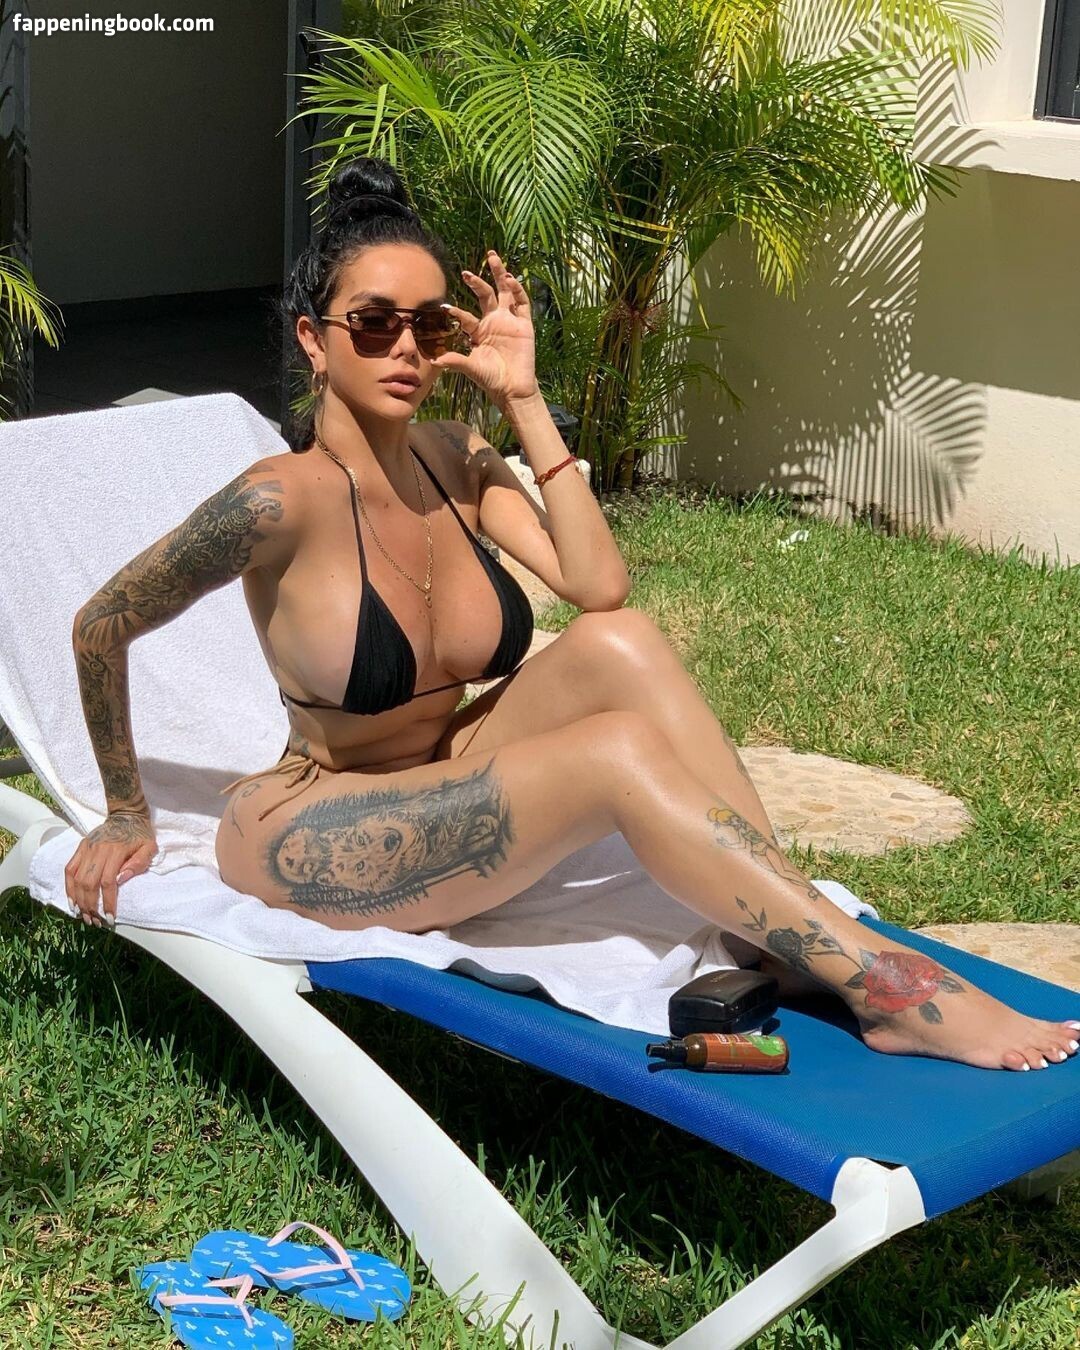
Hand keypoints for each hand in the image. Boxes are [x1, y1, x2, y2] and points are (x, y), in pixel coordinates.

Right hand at [64, 811, 156, 927]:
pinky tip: (72, 901)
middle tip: (95, 922)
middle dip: (91, 906)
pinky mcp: (81, 848)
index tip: (110, 917)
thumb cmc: (140, 833)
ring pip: (77, 878)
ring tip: (83, 916)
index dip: (108, 901)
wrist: (126, 814)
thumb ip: (139, 863)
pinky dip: (68, 887)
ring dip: (79, 900)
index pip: (108, 881)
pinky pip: (69, 869)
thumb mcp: (149, 847)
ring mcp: (87, 848)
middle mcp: (98, 850)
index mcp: (116, 851)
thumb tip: (123, 879)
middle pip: (89, 883)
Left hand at [432, 250, 539, 407]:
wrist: (513, 389)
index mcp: (479, 331)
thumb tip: (435, 361)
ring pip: (505, 292)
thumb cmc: (492, 379)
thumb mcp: (471, 368)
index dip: (457, 312)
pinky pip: (522, 303)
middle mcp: (494, 322)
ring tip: (492, 258)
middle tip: (465, 272)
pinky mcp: (524, 325)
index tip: (446, 307)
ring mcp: (510, 321)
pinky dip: (517, 290)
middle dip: (477, 281)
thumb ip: (456, 361)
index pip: (466, 316)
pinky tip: (510, 279)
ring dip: (499, 274)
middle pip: (486, 294)